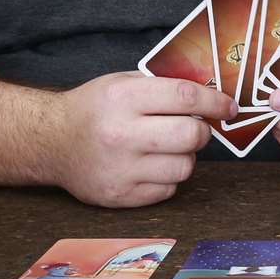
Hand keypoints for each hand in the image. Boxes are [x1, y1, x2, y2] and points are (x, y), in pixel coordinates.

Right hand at [54, 71, 235, 207]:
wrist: (50, 141)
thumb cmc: (93, 108)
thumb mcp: (123, 82)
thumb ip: (165, 85)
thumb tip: (213, 92)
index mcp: (123, 98)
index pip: (186, 97)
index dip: (216, 101)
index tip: (229, 107)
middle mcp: (121, 134)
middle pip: (191, 135)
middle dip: (201, 130)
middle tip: (194, 127)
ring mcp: (120, 169)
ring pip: (184, 167)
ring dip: (186, 156)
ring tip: (167, 147)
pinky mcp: (119, 196)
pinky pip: (168, 190)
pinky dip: (168, 178)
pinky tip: (152, 165)